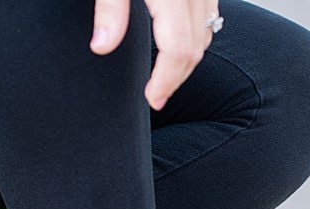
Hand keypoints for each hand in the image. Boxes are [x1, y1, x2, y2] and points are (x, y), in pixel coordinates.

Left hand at [90, 0, 217, 110]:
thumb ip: (110, 10)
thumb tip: (101, 47)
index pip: (177, 49)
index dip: (166, 80)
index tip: (152, 99)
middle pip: (194, 48)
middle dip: (176, 78)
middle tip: (156, 97)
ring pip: (204, 36)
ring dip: (187, 62)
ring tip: (164, 78)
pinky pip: (208, 19)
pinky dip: (195, 39)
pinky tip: (176, 47)